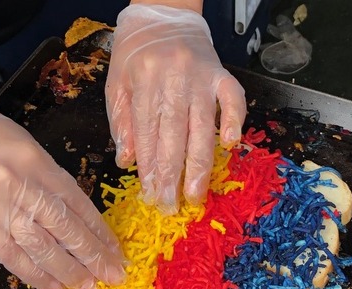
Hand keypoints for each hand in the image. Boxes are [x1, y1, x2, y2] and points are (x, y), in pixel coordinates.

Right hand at [0, 94, 125, 288]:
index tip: (116, 252)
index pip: (80, 207)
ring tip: (89, 288)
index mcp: (43, 168)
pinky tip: (55, 287)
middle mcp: (26, 190)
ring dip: (69, 272)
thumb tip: (76, 217)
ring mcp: (2, 211)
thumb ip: (52, 182)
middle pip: (68, 230)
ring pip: (43, 249)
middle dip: (93, 258)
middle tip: (113, 277)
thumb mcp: (29, 150)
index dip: (101, 233)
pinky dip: (36, 275)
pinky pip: (12, 258)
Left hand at [106, 4, 246, 213]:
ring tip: (196, 193)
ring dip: (200, 164)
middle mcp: (174, 78)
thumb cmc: (136, 53)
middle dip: (172, 174)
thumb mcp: (117, 82)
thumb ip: (121, 121)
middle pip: (174, 135)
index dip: (149, 166)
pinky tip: (230, 145)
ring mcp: (201, 77)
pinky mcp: (222, 75)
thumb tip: (127, 161)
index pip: (147, 132)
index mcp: (144, 80)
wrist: (163, 15)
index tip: (151, 194)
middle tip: (172, 205)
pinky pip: (233, 100)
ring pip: (202, 126)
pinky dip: (234, 121)